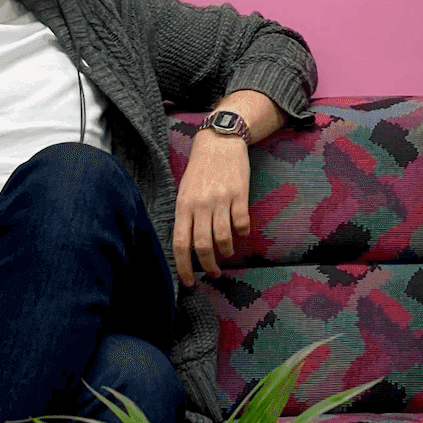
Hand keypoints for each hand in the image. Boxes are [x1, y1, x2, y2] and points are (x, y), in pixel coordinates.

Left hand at [173, 130, 252, 285]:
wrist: (219, 141)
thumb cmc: (200, 170)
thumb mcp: (185, 192)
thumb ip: (186, 217)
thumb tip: (189, 247)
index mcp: (184, 206)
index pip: (180, 244)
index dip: (184, 266)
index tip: (190, 281)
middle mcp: (200, 205)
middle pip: (203, 245)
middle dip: (209, 265)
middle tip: (214, 273)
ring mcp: (220, 199)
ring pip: (223, 237)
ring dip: (227, 251)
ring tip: (228, 253)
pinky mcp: (239, 194)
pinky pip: (241, 222)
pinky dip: (242, 232)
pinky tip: (241, 231)